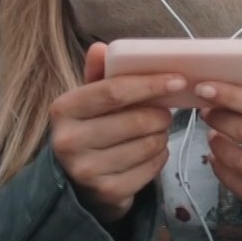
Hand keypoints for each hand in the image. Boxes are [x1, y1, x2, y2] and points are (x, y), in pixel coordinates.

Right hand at [47, 42, 178, 226]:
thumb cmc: (89, 130)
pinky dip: (160, 156)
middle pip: (137, 120)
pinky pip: (151, 168)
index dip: (150, 84)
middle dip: (161, 114)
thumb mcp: (89, 100)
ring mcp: (87, 171)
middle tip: (164, 112)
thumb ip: (98, 74)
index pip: (114, 92)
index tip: (178, 80)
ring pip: (148, 144)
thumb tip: (100, 47)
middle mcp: (69, 141)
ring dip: (161, 136)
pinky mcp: (107, 193)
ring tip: (154, 132)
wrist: (76, 184)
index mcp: (63, 109)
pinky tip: (150, 152)